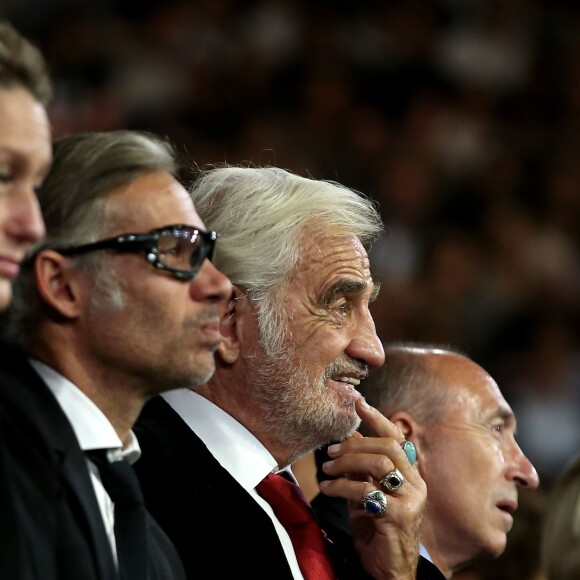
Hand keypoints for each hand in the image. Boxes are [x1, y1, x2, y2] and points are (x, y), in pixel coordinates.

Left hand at [319, 398, 424, 579]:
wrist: (390, 569)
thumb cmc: (377, 530)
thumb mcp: (367, 494)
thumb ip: (361, 470)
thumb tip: (345, 443)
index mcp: (410, 475)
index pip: (396, 439)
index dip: (378, 419)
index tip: (359, 404)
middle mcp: (415, 483)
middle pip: (387, 447)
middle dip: (355, 444)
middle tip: (331, 452)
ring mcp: (410, 499)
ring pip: (378, 464)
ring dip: (347, 463)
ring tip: (327, 470)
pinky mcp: (399, 516)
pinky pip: (367, 491)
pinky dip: (342, 486)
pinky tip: (328, 489)